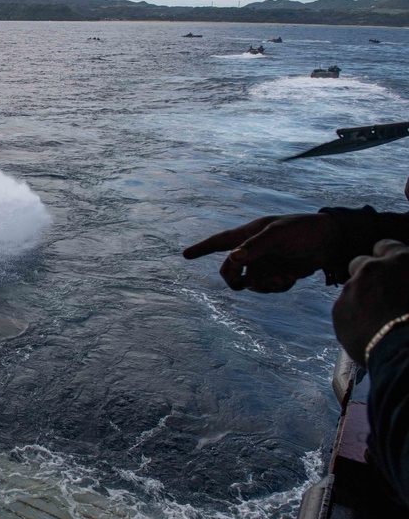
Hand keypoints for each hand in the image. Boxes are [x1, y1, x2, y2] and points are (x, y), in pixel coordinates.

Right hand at [183, 214, 340, 292]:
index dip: (202, 248)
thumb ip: (255, 247)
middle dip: (234, 279)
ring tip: (280, 281)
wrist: (333, 242)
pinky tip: (291, 280)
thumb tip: (233, 259)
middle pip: (229, 270)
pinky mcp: (279, 274)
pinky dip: (276, 287)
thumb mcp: (278, 235)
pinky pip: (268, 288)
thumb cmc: (304, 230)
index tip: (185, 255)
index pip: (219, 242)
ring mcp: (266, 263)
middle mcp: (254, 250)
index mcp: (249, 235)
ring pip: (249, 283)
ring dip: (261, 286)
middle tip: (244, 282)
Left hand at [332, 240, 408, 363]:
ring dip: (360, 298)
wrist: (406, 351)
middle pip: (360, 264)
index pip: (386, 246)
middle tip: (380, 292)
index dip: (387, 257)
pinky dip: (353, 317)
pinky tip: (368, 331)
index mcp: (400, 260)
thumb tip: (401, 285)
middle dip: (367, 275)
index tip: (389, 268)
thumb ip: (407, 277)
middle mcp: (371, 270)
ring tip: (377, 319)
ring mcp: (351, 290)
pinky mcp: (339, 312)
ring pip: (351, 289)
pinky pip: (344, 310)